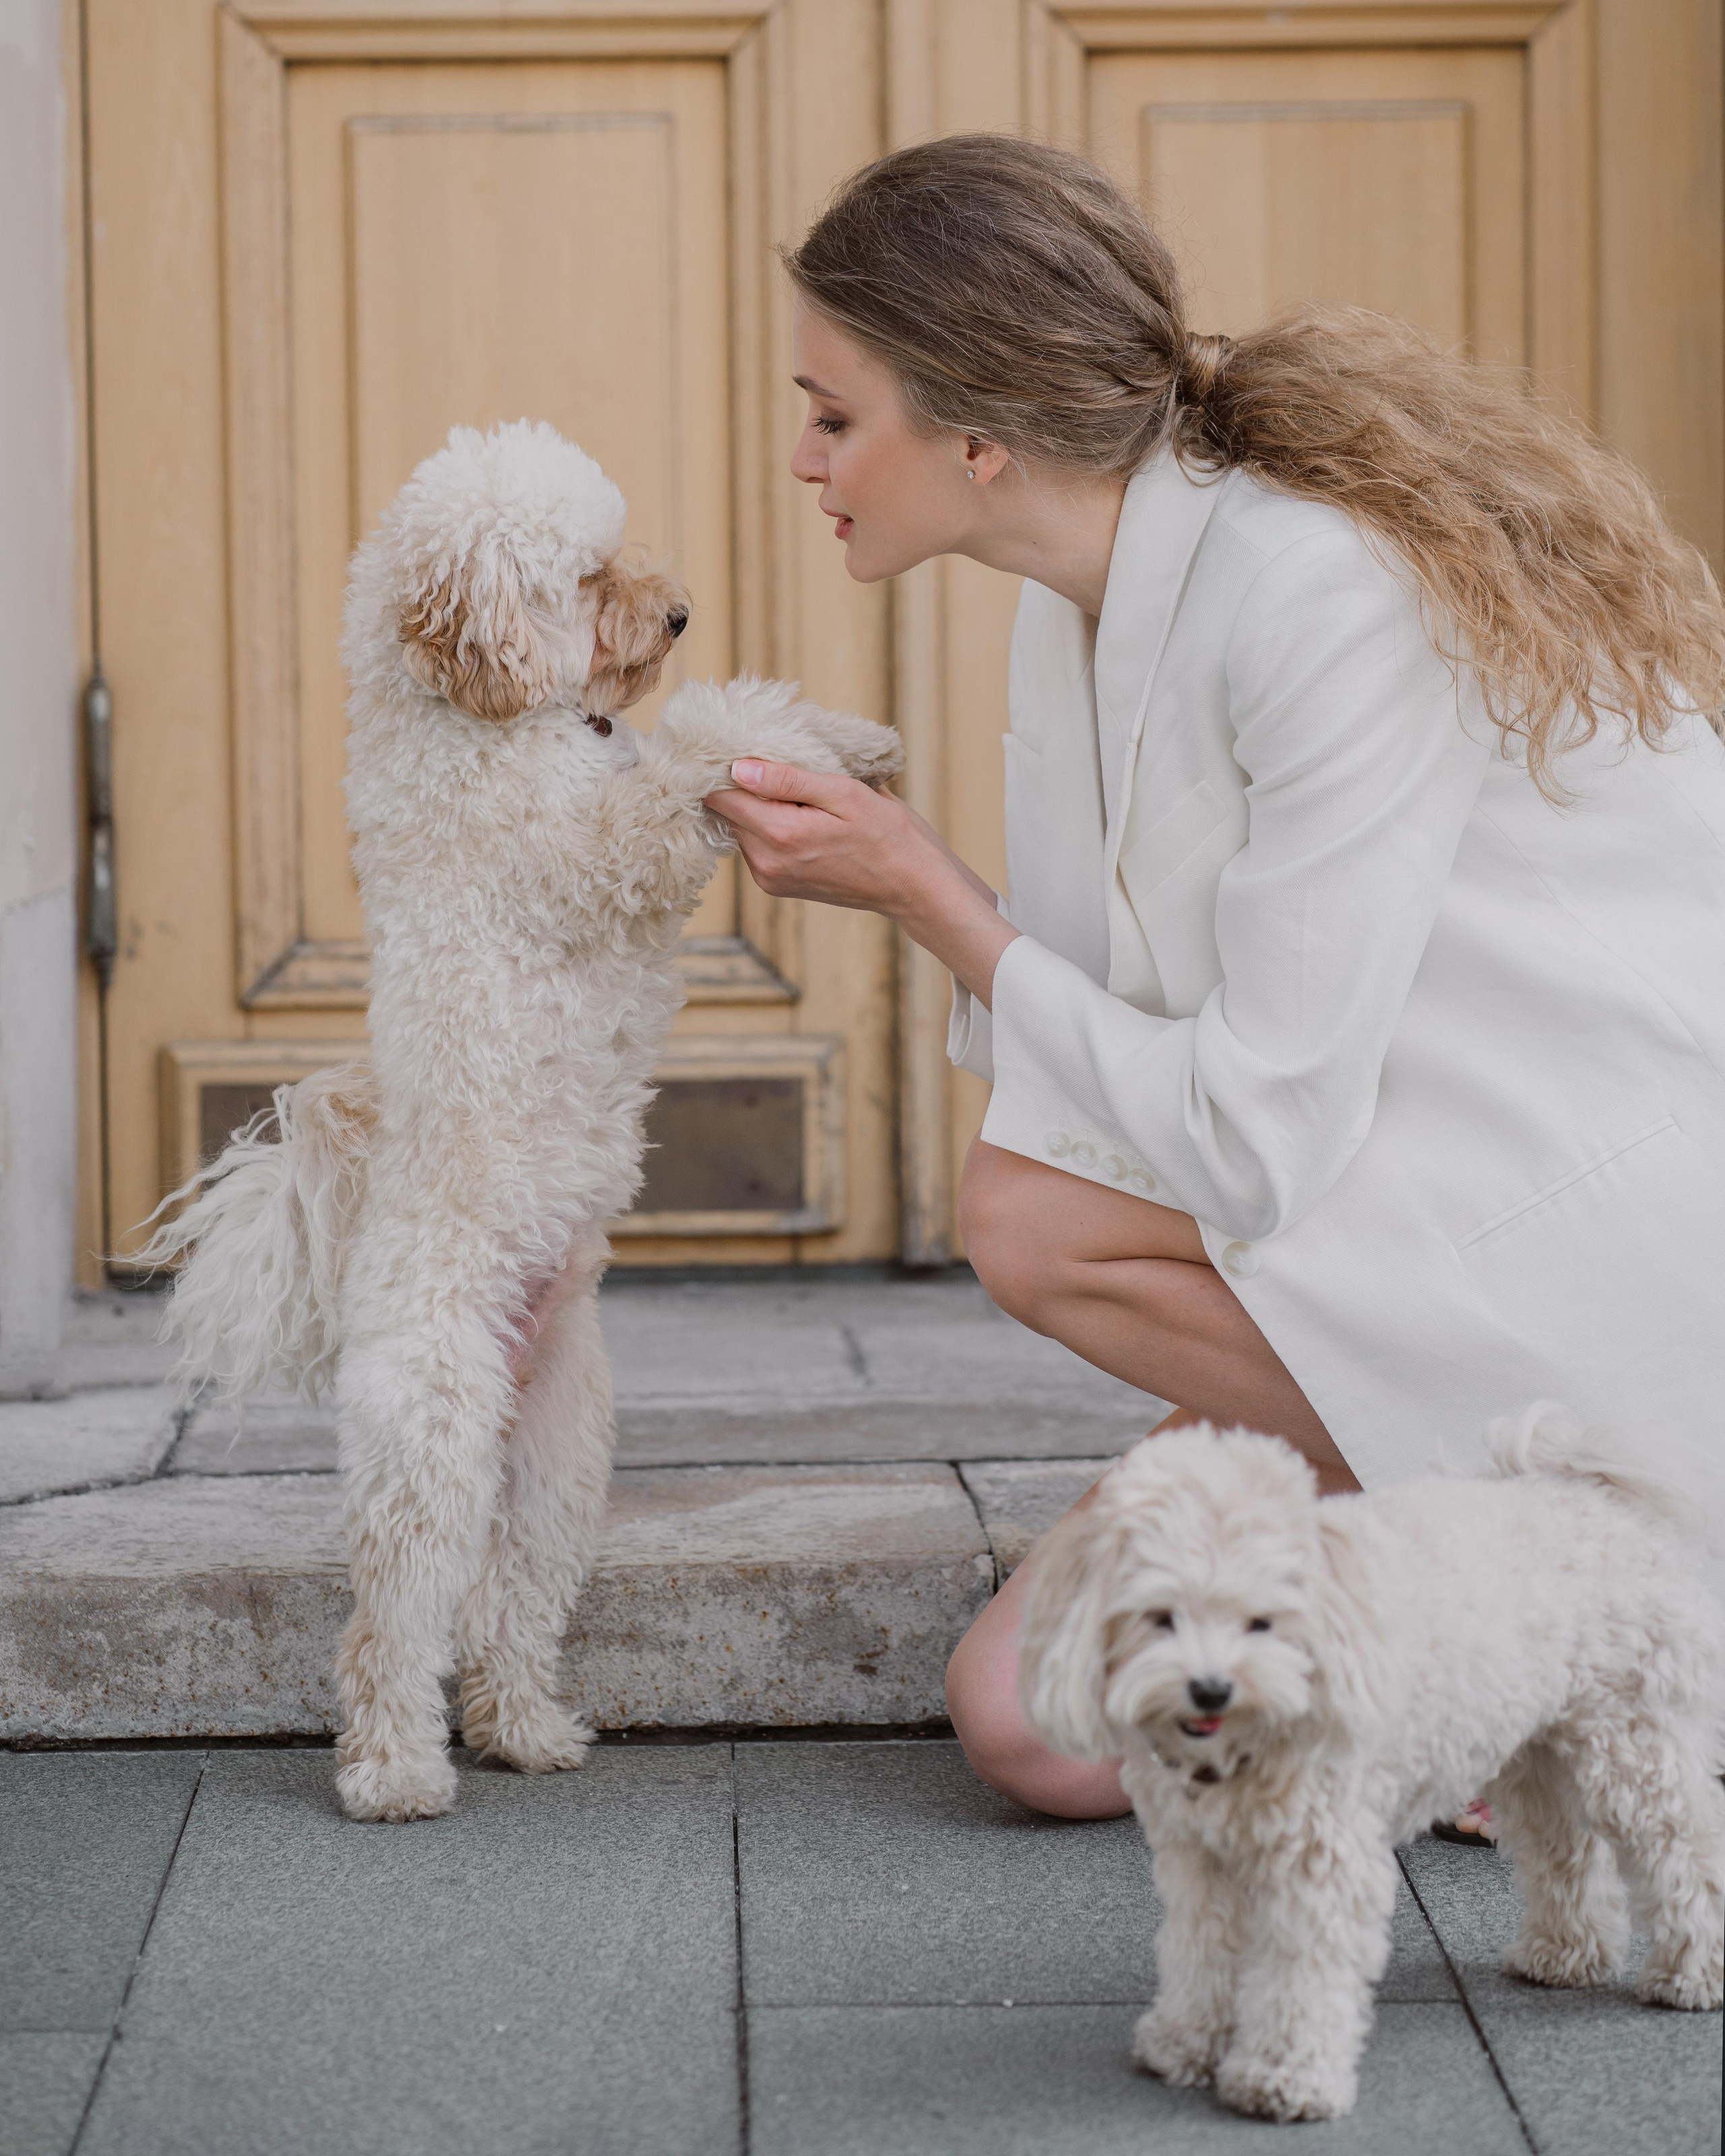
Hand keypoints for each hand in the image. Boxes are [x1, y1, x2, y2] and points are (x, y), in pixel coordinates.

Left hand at [705, 760, 1018, 1004]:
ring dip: (762, 807)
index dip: (724, 768)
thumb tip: (738, 769)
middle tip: (785, 765)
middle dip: (748, 786)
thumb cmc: (889, 836)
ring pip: (743, 828)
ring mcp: (770, 879)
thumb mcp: (844, 795)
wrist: (914, 887)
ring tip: (805, 796)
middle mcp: (766, 863)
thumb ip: (788, 782)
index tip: (743, 748)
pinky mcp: (777, 885)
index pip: (721, 796)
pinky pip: (758, 845)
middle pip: (729, 812)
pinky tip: (806, 817)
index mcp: (780, 836)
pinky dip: (772, 826)